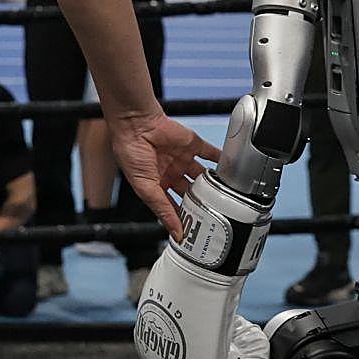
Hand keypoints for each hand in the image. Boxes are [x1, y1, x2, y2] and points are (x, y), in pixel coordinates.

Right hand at [109, 111, 219, 238]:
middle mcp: (171, 172)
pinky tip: (229, 171)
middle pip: (190, 192)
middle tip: (214, 215)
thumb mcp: (145, 188)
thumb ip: (162, 209)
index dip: (183, 217)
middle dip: (200, 202)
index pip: (174, 205)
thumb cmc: (130, 152)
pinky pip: (210, 154)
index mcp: (157, 184)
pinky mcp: (192, 144)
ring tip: (223, 197)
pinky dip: (220, 161)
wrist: (136, 124)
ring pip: (201, 175)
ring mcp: (182, 158)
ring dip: (211, 185)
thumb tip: (175, 233)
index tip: (195, 231)